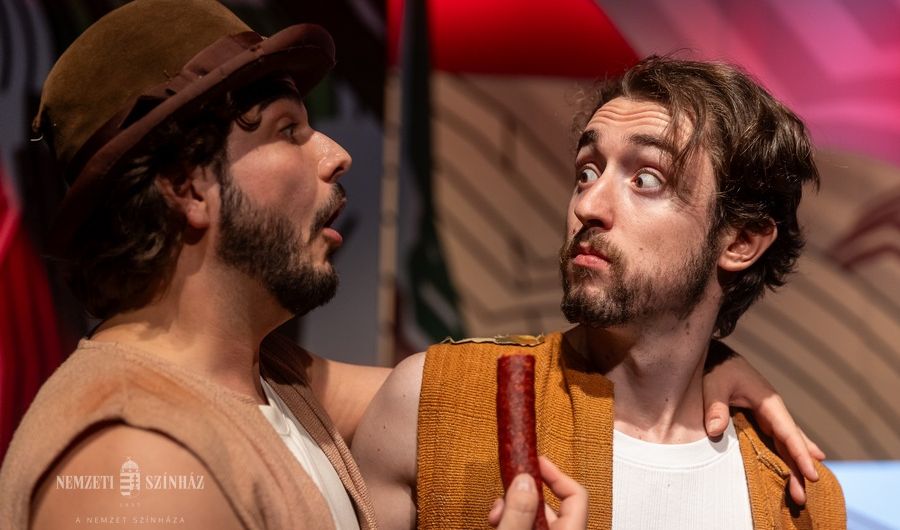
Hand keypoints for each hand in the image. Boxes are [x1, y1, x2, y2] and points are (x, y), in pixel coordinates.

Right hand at [488, 456, 587, 529]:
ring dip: (513, 506)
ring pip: (535, 515)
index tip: (537, 461)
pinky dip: (512, 518)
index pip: (576, 495)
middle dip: (525, 492)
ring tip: (497, 511)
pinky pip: (527, 526)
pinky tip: (497, 521)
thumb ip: (519, 512)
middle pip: (550, 504)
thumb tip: (525, 481)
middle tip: (508, 484)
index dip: (557, 474)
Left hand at [703, 340, 825, 505]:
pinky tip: (797, 467)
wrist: (717, 356)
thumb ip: (715, 406)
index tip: (811, 474)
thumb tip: (715, 431)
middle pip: (791, 442)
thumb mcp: (714, 383)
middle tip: (804, 495)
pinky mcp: (759, 420)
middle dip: (799, 468)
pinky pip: (777, 441)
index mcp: (768, 402)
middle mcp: (773, 411)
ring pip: (787, 443)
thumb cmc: (717, 368)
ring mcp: (768, 416)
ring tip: (802, 490)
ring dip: (795, 466)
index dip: (800, 454)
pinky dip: (787, 454)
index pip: (787, 432)